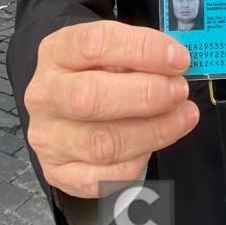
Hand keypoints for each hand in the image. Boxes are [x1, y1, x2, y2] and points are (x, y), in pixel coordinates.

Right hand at [23, 21, 199, 198]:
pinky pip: (102, 180)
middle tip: (179, 91)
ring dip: (152, 131)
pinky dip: (135, 164)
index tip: (178, 58)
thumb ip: (138, 56)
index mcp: (55, 53)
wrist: (65, 105)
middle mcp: (44, 95)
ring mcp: (48, 137)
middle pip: (90, 97)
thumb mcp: (110, 53)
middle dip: (146, 95)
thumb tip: (175, 65)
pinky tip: (150, 146)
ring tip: (181, 117)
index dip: (143, 50)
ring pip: (101, 144)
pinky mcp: (58, 172)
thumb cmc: (95, 75)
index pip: (95, 44)